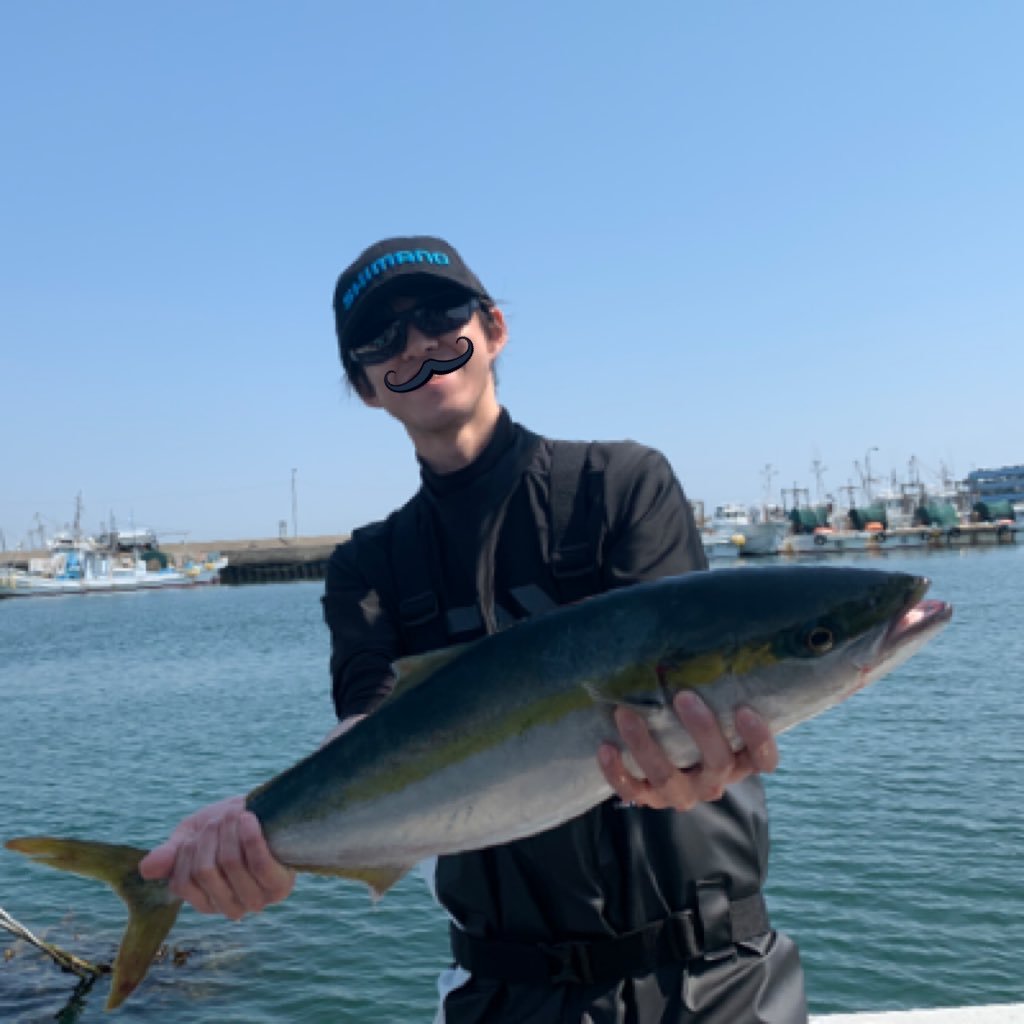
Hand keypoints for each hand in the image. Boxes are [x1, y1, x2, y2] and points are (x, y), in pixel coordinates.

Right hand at [138, 795, 294, 919]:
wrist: (270, 814)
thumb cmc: (229, 827)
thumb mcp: (194, 836)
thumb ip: (172, 854)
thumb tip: (146, 869)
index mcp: (207, 900)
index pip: (182, 883)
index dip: (186, 852)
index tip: (197, 833)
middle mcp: (231, 907)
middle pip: (205, 871)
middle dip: (209, 837)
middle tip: (219, 818)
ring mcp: (257, 900)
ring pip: (231, 864)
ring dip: (230, 831)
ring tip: (236, 814)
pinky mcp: (279, 887)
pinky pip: (259, 864)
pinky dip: (251, 838)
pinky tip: (248, 818)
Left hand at [598, 692, 778, 811]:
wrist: (666, 764)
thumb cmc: (694, 724)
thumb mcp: (711, 710)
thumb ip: (712, 688)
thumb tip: (698, 634)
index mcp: (738, 761)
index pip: (762, 760)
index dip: (758, 740)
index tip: (745, 710)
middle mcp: (713, 782)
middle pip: (717, 763)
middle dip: (702, 730)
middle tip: (684, 696)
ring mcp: (681, 794)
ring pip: (668, 778)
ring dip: (645, 746)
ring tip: (625, 714)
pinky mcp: (649, 799)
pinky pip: (632, 792)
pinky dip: (617, 772)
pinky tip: (605, 747)